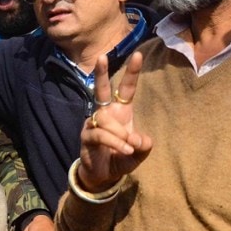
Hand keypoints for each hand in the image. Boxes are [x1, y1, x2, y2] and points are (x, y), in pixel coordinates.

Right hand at [77, 52, 151, 191]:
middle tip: (102, 56)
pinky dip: (114, 142)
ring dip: (120, 134)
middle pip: (100, 90)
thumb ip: (143, 146)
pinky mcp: (86, 136)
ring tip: (129, 147)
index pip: (126, 89)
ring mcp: (93, 124)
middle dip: (101, 73)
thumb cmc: (120, 158)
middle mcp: (105, 114)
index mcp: (120, 112)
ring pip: (106, 120)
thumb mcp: (138, 153)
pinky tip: (124, 150)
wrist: (103, 176)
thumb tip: (139, 139)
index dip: (132, 72)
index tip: (138, 54)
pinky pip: (101, 134)